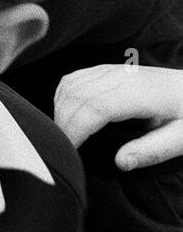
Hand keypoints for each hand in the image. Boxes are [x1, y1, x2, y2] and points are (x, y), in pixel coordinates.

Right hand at [55, 64, 182, 170]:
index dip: (75, 130)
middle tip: (65, 148)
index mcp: (139, 93)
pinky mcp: (108, 69)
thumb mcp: (182, 138)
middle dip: (63, 123)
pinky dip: (64, 96)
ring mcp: (113, 70)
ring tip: (66, 133)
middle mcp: (121, 77)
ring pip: (70, 84)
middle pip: (76, 95)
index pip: (93, 108)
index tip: (71, 150)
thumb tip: (120, 162)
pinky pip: (74, 78)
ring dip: (61, 109)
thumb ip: (152, 151)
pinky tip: (69, 113)